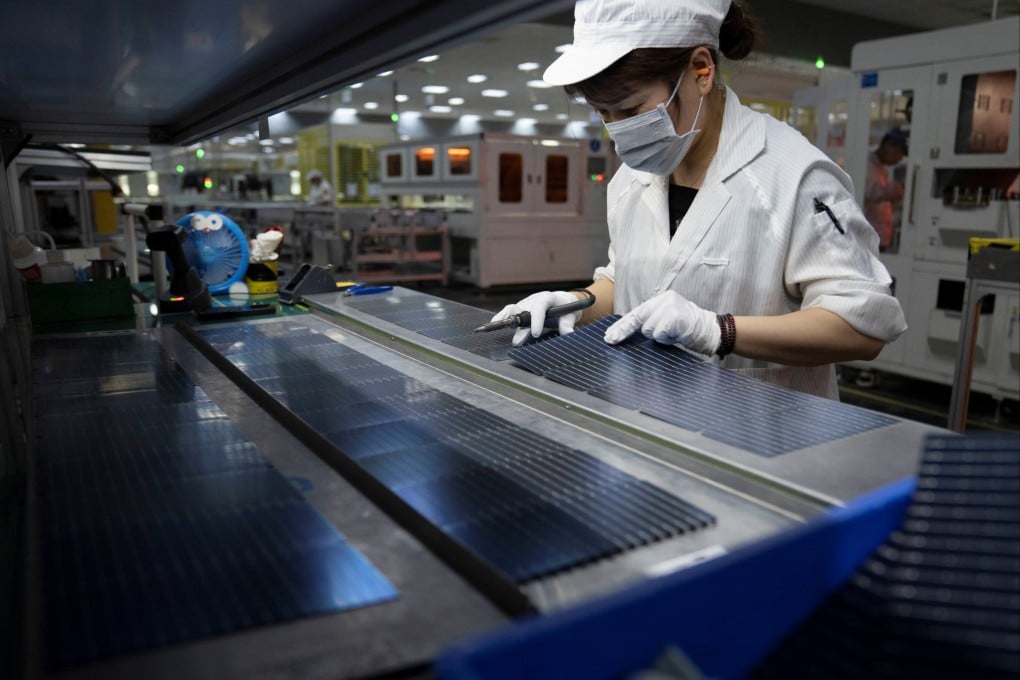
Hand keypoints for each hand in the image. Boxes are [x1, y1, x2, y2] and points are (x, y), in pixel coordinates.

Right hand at [490, 290, 582, 345]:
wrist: (563, 301)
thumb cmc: (567, 309)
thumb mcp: (571, 316)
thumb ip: (568, 325)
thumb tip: (569, 333)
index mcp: (547, 298)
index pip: (540, 307)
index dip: (536, 320)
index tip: (535, 333)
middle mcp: (534, 300)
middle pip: (523, 310)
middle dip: (519, 326)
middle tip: (517, 341)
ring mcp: (525, 304)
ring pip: (513, 310)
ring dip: (505, 318)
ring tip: (495, 327)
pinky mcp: (520, 308)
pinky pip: (509, 312)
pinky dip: (501, 318)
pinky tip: (493, 324)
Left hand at [603, 290, 720, 354]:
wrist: (710, 329)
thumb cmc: (687, 328)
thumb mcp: (667, 319)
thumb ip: (650, 321)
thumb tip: (627, 331)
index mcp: (660, 299)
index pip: (635, 313)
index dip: (621, 326)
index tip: (609, 337)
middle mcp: (663, 300)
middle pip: (638, 320)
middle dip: (632, 332)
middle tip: (622, 338)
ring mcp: (669, 307)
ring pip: (649, 330)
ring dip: (659, 337)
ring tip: (673, 334)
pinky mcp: (674, 317)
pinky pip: (659, 334)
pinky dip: (666, 339)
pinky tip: (677, 335)